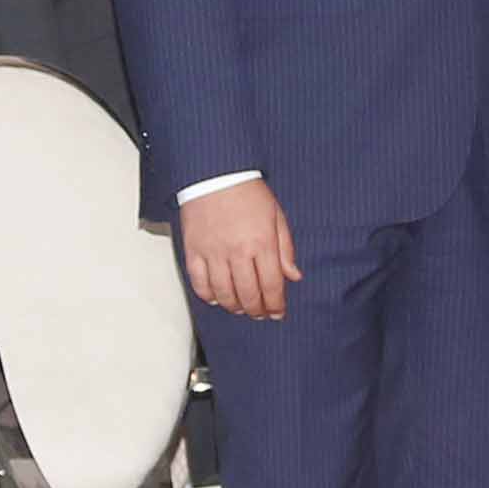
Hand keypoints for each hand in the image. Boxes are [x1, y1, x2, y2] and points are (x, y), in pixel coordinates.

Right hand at [178, 177, 297, 321]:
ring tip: (241, 308)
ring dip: (234, 306)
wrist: (216, 173)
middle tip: (260, 314)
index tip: (278, 312)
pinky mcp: (194, 250)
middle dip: (257, 310)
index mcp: (262, 243)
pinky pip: (199, 283)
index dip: (276, 304)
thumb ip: (285, 249)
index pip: (271, 285)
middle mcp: (238, 251)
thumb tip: (294, 276)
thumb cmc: (248, 192)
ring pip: (224, 294)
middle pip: (248, 295)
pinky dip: (208, 295)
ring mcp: (213, 253)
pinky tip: (217, 298)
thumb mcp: (276, 217)